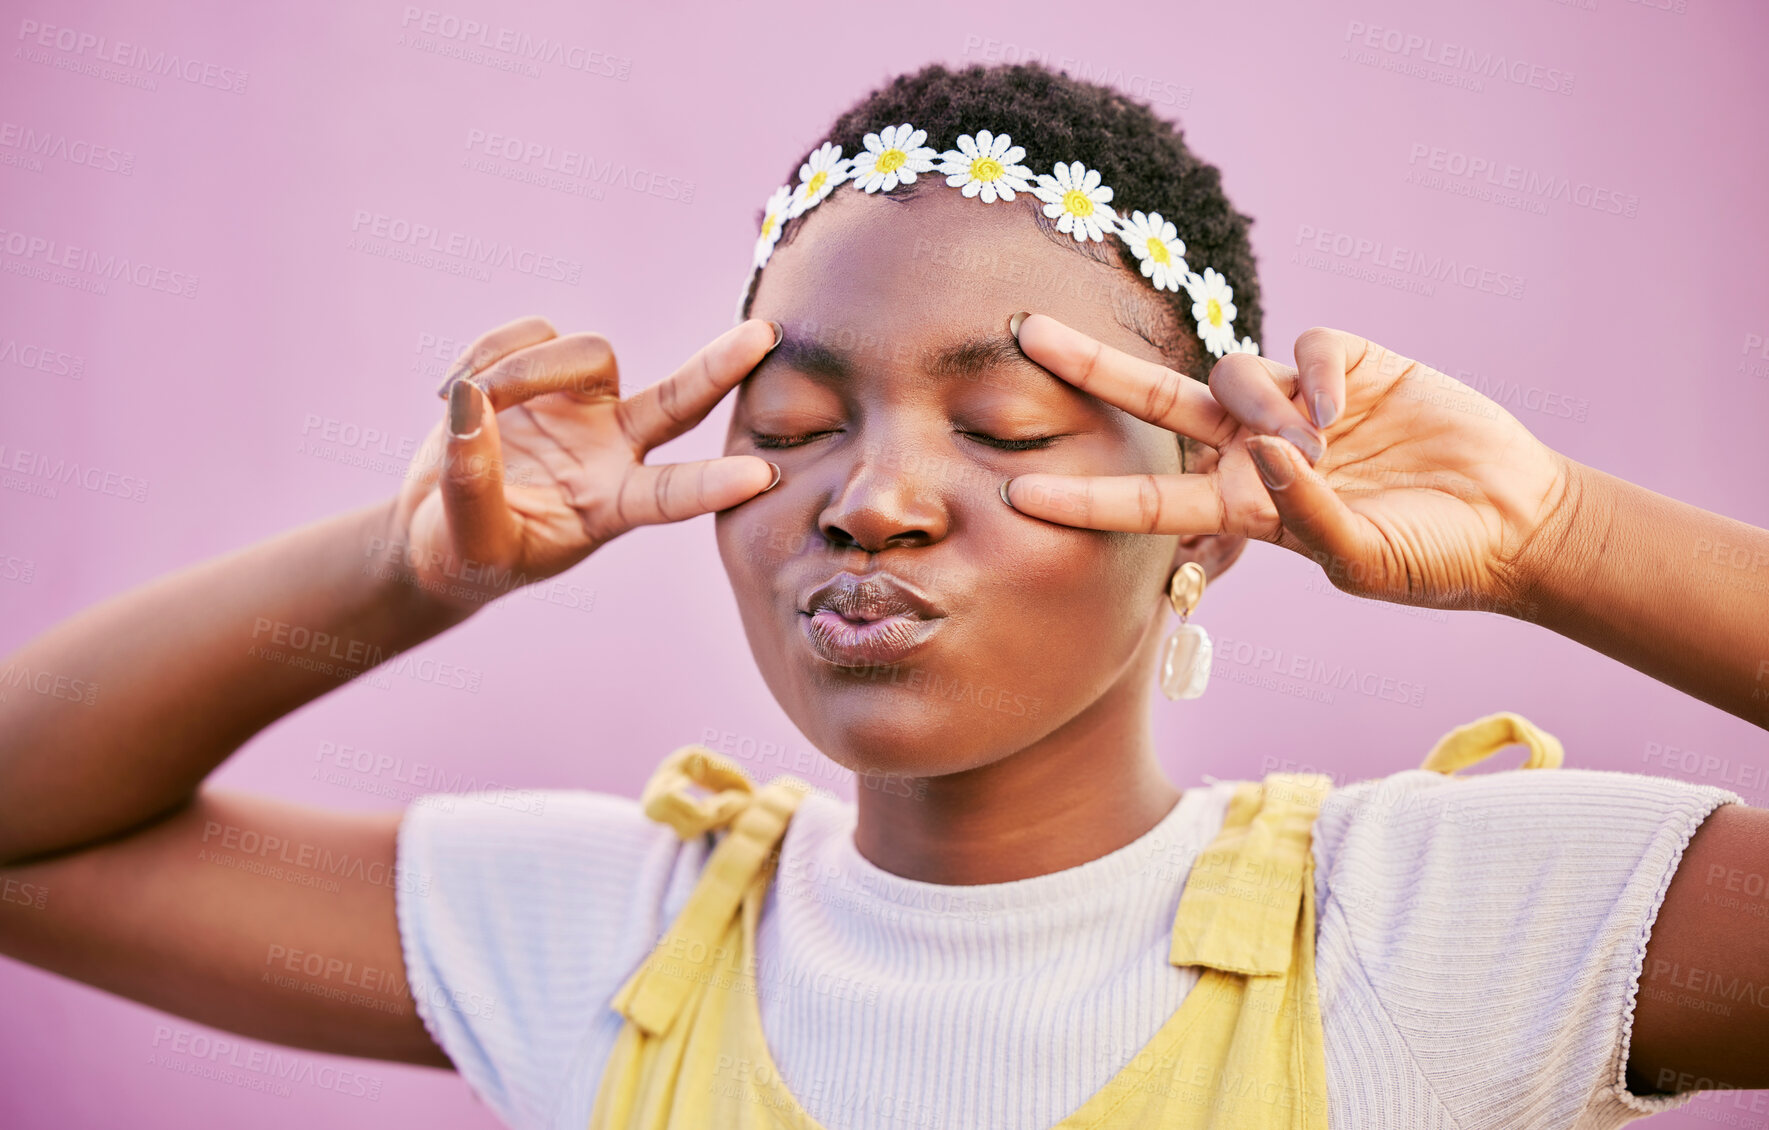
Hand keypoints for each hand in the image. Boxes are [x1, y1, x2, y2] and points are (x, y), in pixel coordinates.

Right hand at [385, 315, 780, 611]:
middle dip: (718, 369)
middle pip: (678, 402)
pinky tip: (451, 394)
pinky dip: (486, 354)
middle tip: (763, 336)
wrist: (437, 527)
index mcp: (612, 505)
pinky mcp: (545, 373)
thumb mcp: (469, 540)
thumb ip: (472, 482)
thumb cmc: (464, 552)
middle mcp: (613, 449)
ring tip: (466, 402)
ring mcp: (585, 406)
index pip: (672, 495)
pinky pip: (532, 333)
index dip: (713, 485)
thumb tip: (470, 404)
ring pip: (587, 353)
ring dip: (521, 369)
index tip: (762, 476)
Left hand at [1000, 316, 1575, 612]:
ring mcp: (1296, 404)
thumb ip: (1307, 516)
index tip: (1015, 495)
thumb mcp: (1363, 561)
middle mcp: (1254, 450)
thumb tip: (1264, 454)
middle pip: (1152, 401)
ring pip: (1232, 372)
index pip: (1146, 501)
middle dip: (1089, 368)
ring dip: (1260, 405)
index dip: (1084, 499)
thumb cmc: (1432, 560)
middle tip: (1023, 333)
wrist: (1511, 524)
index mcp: (1242, 509)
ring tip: (1317, 444)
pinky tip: (1344, 406)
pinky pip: (1304, 346)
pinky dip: (1313, 372)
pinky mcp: (1347, 365)